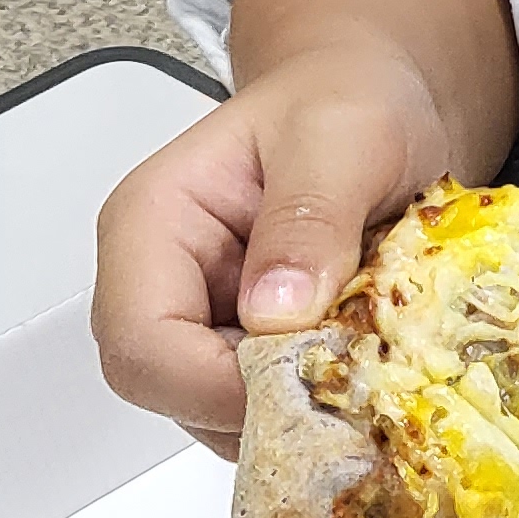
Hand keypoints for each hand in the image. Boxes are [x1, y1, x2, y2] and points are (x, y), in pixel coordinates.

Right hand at [91, 40, 445, 446]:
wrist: (376, 99)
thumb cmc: (346, 101)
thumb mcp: (342, 137)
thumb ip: (309, 217)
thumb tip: (273, 312)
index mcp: (150, 225)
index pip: (142, 343)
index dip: (218, 386)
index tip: (314, 380)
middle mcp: (161, 286)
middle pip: (176, 397)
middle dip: (269, 405)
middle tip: (360, 380)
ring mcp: (202, 327)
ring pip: (225, 419)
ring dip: (305, 409)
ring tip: (375, 358)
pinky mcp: (246, 354)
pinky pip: (270, 411)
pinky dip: (324, 406)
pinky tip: (371, 366)